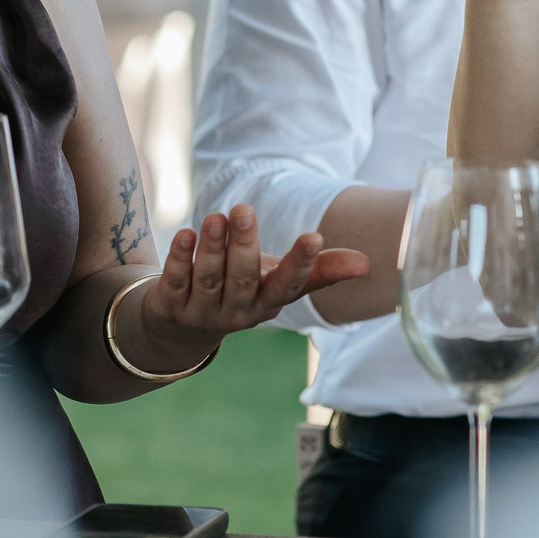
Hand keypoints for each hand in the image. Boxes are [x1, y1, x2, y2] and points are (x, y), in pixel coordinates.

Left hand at [139, 205, 370, 350]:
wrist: (184, 328)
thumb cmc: (245, 290)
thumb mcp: (279, 281)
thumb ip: (320, 271)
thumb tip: (367, 263)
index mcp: (269, 303)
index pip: (289, 286)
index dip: (301, 263)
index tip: (314, 236)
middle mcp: (238, 311)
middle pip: (243, 278)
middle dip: (244, 245)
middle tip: (244, 209)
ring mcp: (203, 312)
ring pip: (208, 279)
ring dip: (212, 247)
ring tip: (216, 215)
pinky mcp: (171, 305)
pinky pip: (175, 281)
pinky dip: (180, 258)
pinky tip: (186, 233)